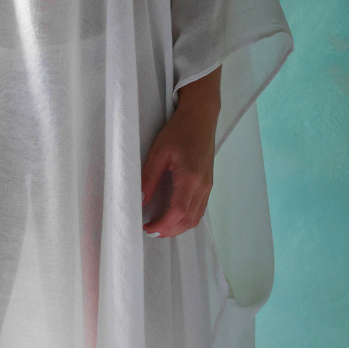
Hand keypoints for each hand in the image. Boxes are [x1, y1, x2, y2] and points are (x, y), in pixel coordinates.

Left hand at [141, 68, 220, 237]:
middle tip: (150, 230)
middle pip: (188, 220)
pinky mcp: (208, 184)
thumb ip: (149, 177)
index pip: (177, 213)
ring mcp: (208, 186)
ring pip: (196, 217)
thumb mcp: (159, 152)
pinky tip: (173, 215)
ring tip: (159, 226)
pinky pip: (199, 209)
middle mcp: (203, 186)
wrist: (201, 117)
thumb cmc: (179, 130)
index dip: (162, 225)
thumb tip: (140, 199)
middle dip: (169, 231)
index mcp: (190, 178)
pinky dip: (186, 218)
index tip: (147, 228)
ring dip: (178, 227)